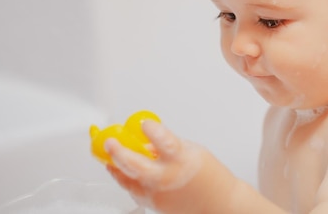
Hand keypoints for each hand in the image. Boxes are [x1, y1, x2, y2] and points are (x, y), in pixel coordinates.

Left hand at [105, 121, 237, 212]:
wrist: (217, 204)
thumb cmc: (210, 177)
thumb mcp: (193, 151)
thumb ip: (169, 144)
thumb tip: (147, 140)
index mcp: (182, 159)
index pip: (164, 142)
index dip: (152, 130)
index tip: (144, 123)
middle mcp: (168, 177)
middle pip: (135, 164)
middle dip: (118, 151)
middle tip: (109, 141)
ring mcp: (158, 193)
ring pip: (128, 179)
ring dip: (116, 166)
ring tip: (110, 156)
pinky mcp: (153, 204)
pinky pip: (133, 190)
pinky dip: (126, 179)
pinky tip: (123, 171)